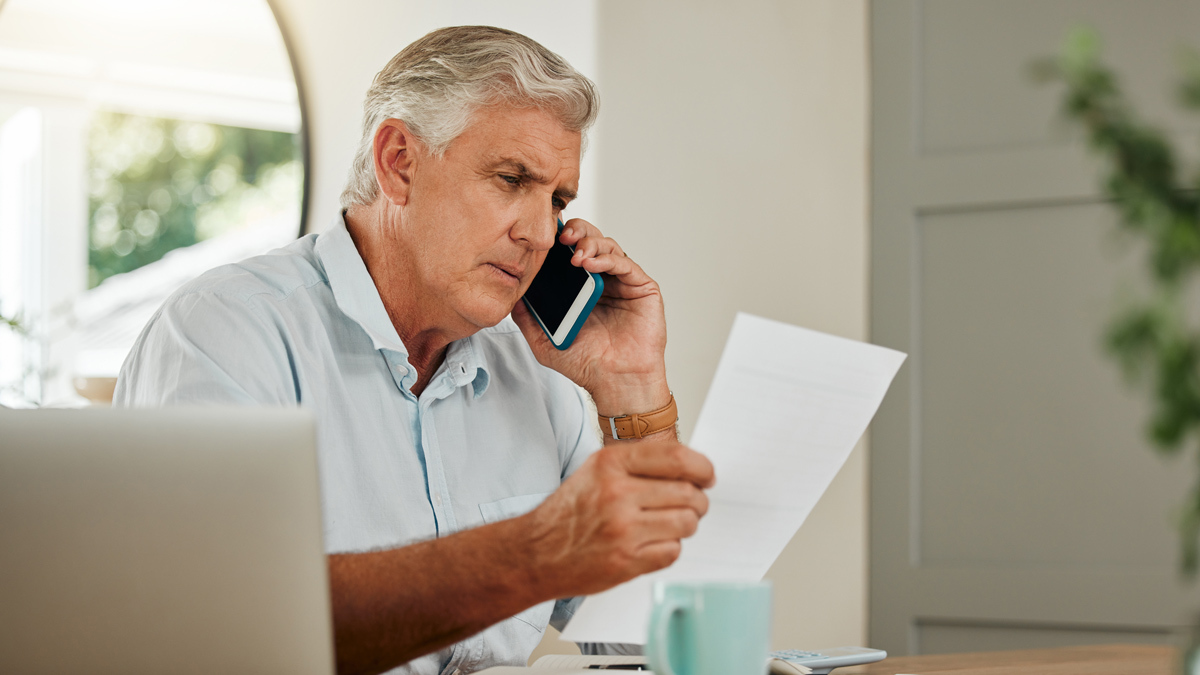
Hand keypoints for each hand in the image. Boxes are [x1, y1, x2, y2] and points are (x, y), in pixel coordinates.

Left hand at [512, 218, 669, 415]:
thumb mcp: (544, 341)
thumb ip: (527, 318)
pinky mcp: (643, 288)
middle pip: (591, 241)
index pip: (570, 252)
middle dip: (576, 232)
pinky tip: (591, 264)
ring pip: (608, 247)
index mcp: (581, 287)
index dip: (558, 240)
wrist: (614, 382)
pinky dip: (607, 259)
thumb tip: (510, 295)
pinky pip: (625, 264)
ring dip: (590, 244)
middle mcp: (603, 280)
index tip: (543, 237)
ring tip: (575, 254)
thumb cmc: (586, 363)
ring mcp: (623, 282)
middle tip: (561, 237)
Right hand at [520, 440, 714, 597]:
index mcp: (611, 464)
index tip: (707, 476)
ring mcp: (622, 529)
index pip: (676, 458)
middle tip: (693, 504)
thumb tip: (690, 467)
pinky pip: (673, 551)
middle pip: (687, 492)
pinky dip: (669, 548)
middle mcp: (617, 493)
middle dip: (698, 500)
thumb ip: (639, 464)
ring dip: (687, 525)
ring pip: (686, 523)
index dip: (702, 467)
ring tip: (672, 524)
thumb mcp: (597, 470)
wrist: (536, 552)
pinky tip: (652, 543)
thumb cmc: (570, 511)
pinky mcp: (626, 561)